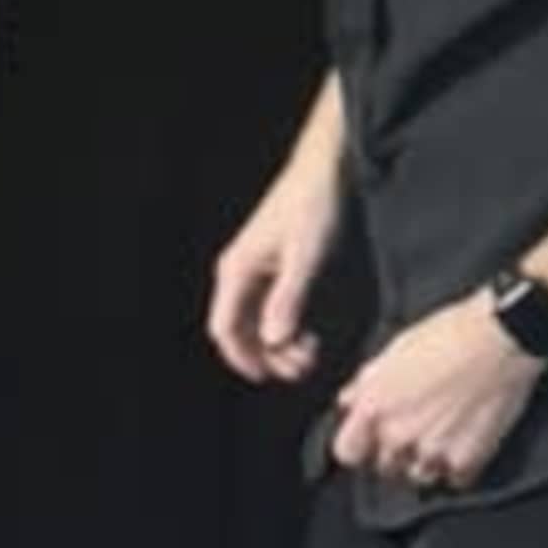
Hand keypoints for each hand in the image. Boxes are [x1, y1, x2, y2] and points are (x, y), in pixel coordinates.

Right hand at [206, 156, 344, 384]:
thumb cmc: (312, 206)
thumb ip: (287, 299)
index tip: (268, 377)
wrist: (323, 169)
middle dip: (265, 355)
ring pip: (253, 322)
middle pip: (238, 330)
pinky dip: (283, 326)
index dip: (243, 358)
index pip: (225, 328)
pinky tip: (306, 335)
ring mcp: (252, 270)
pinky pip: (266, 308)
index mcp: (237, 270)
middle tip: (300, 370)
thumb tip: (274, 339)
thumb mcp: (305, 257)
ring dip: (276, 344)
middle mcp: (237, 272)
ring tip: (308, 355)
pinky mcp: (269, 267)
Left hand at [326, 300, 541, 494]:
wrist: (503, 336)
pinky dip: (461, 467)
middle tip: (419, 430)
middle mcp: (397, 434)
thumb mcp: (397, 348)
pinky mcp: (467, 459)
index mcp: (375, 407)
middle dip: (397, 453)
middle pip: (384, 467)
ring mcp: (431, 451)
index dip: (359, 447)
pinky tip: (467, 442)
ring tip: (444, 436)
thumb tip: (349, 399)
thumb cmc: (452, 333)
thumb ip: (368, 381)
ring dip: (428, 462)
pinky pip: (455, 480)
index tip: (370, 441)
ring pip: (419, 476)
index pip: (347, 453)